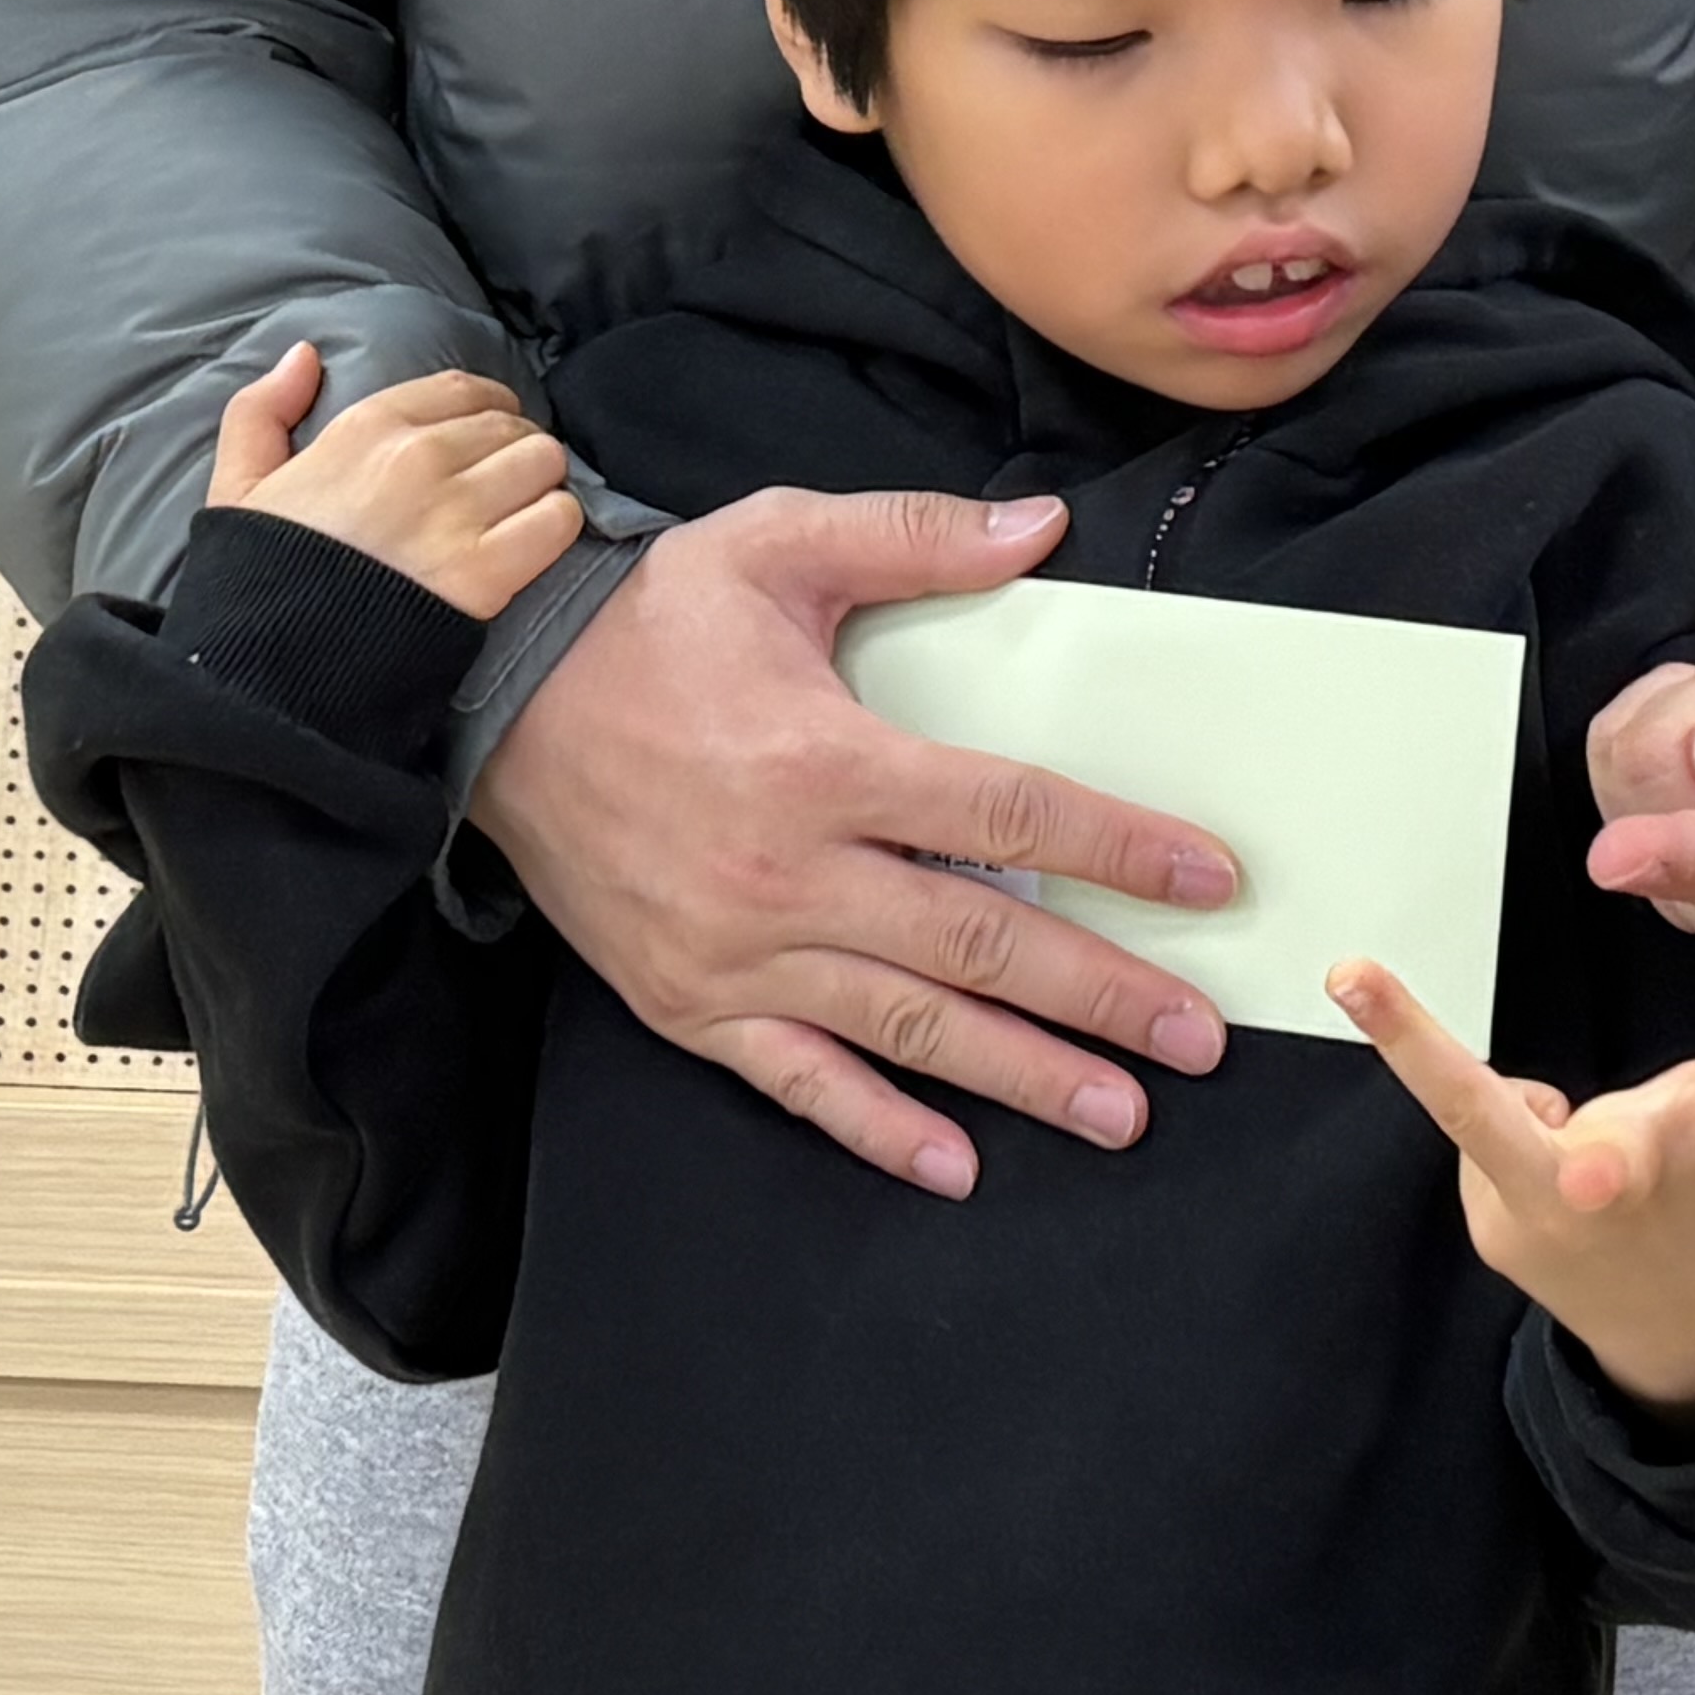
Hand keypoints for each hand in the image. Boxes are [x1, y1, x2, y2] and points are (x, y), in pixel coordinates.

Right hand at [206, 348, 582, 619]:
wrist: (273, 667)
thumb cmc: (259, 578)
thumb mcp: (239, 484)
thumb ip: (262, 410)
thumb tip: (306, 355)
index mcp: (364, 427)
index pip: (465, 389)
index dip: (488, 411)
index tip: (485, 441)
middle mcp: (416, 457)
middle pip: (512, 427)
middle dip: (515, 452)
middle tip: (503, 487)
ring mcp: (455, 513)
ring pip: (544, 463)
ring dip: (541, 486)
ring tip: (521, 513)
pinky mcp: (485, 572)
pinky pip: (559, 520)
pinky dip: (556, 527)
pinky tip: (531, 544)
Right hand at [466, 486, 1243, 1199]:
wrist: (488, 697)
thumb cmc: (644, 620)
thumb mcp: (776, 543)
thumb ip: (915, 535)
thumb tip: (1043, 528)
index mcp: (825, 760)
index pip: (1009, 814)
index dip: (1119, 848)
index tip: (1206, 878)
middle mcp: (790, 872)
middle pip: (980, 946)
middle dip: (1102, 996)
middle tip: (1196, 1037)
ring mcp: (737, 952)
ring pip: (908, 1030)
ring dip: (1024, 1076)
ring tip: (1121, 1113)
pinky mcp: (688, 1002)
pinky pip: (798, 1082)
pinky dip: (878, 1129)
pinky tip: (955, 1165)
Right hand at [1332, 960, 1694, 1434]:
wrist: (1679, 1330)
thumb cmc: (1576, 1232)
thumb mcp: (1509, 1210)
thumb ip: (1511, 1138)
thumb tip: (1551, 1114)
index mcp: (1544, 1185)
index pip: (1459, 1101)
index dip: (1408, 1041)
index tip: (1354, 971)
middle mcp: (1636, 1178)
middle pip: (1644, 1138)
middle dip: (1632, 1149)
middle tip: (1603, 1170)